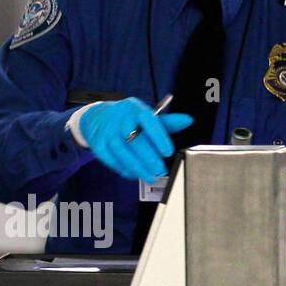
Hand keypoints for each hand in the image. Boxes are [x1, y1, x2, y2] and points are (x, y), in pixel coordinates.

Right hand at [79, 98, 194, 182]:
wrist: (98, 117)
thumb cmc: (128, 119)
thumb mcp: (146, 116)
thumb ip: (167, 122)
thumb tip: (188, 120)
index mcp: (135, 109)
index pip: (147, 120)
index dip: (158, 136)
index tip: (168, 152)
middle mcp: (119, 118)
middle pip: (134, 139)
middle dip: (148, 157)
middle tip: (160, 170)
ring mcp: (107, 131)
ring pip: (121, 151)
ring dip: (137, 167)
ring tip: (149, 176)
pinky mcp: (98, 143)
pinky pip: (110, 159)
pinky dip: (123, 168)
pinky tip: (133, 173)